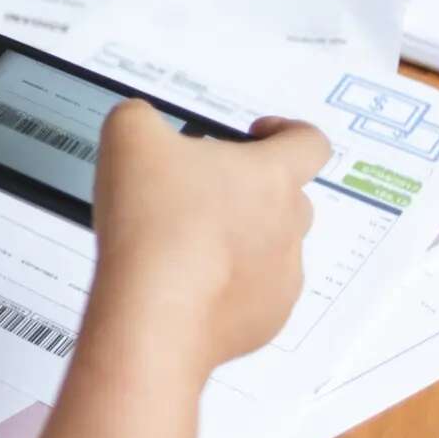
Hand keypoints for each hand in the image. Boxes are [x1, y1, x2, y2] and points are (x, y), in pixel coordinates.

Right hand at [88, 102, 328, 372]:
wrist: (155, 315)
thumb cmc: (153, 224)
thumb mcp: (129, 136)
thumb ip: (139, 116)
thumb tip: (140, 122)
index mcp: (271, 175)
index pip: (310, 142)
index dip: (286, 132)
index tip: (256, 136)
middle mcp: (289, 226)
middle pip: (288, 196)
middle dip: (248, 189)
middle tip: (200, 192)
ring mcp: (282, 278)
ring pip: (270, 247)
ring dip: (238, 239)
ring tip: (185, 243)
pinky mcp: (265, 321)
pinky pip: (254, 294)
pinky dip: (227, 286)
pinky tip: (186, 283)